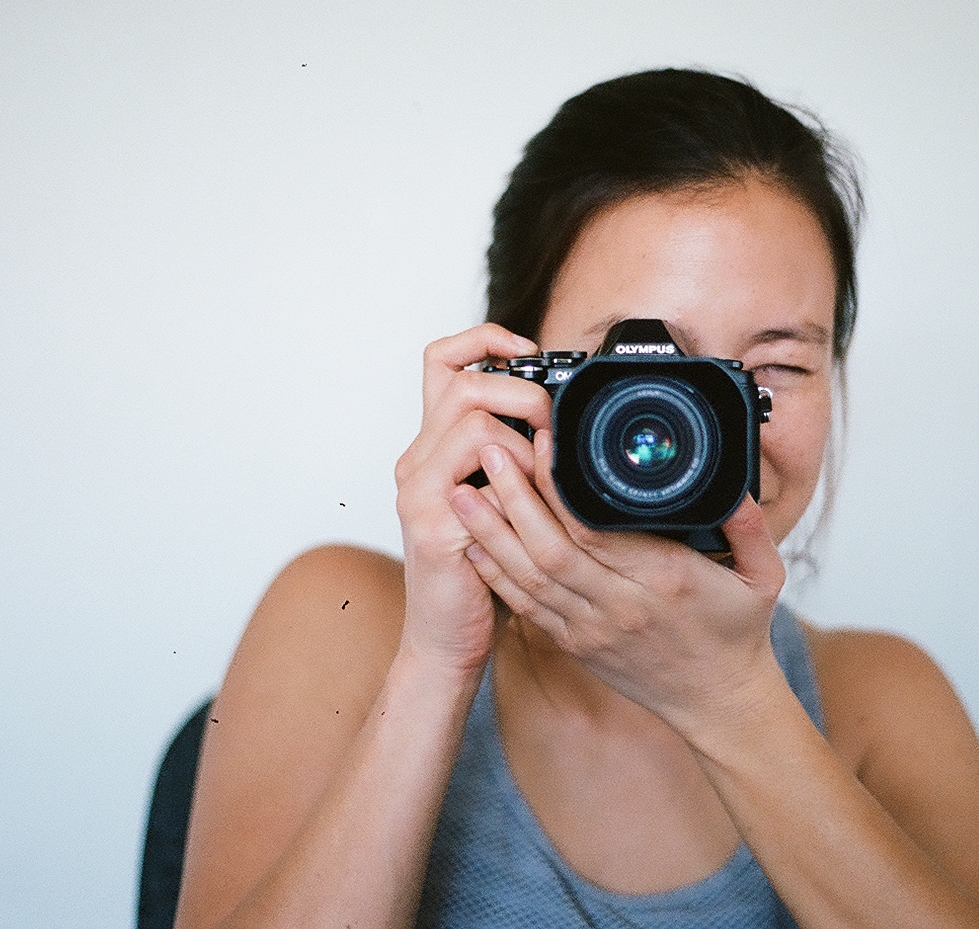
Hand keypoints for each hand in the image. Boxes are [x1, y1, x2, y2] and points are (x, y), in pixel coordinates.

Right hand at [392, 324, 549, 673]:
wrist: (448, 638)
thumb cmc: (482, 572)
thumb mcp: (501, 500)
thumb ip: (515, 457)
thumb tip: (561, 420)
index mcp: (432, 447)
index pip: (441, 361)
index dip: (482, 340)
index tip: (526, 350)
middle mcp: (416, 459)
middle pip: (461, 379)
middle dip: (520, 387)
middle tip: (550, 419)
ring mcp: (418, 488)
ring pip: (473, 416)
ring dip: (523, 433)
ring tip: (543, 467)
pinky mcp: (430, 520)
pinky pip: (480, 468)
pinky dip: (518, 472)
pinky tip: (533, 496)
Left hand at [448, 430, 787, 735]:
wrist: (720, 705)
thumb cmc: (738, 636)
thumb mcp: (763, 577)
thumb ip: (750, 527)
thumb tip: (737, 486)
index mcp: (663, 580)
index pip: (596, 528)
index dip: (559, 486)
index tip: (541, 443)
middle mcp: (620, 606)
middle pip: (549, 548)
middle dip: (511, 497)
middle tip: (486, 451)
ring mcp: (592, 629)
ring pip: (528, 578)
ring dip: (491, 532)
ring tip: (462, 491)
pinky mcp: (576, 645)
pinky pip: (526, 607)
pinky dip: (496, 574)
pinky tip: (474, 543)